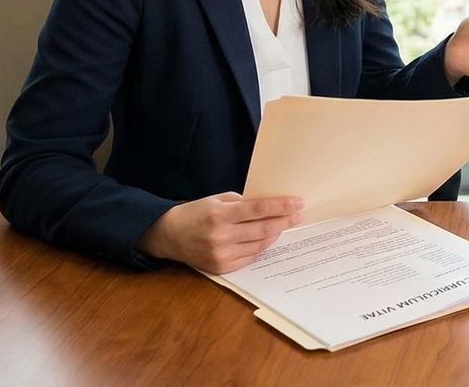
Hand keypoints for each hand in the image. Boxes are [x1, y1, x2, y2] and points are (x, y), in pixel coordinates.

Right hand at [137, 192, 305, 273]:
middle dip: (286, 221)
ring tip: (284, 224)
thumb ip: (242, 203)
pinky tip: (268, 238)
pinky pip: (251, 257)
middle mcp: (221, 237)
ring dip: (276, 234)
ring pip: (260, 244)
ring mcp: (221, 255)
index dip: (281, 206)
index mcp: (219, 215)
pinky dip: (261, 246)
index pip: (258, 209)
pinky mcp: (221, 268)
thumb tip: (272, 205)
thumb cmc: (196, 213)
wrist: (169, 235)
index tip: (298, 202)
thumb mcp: (217, 200)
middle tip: (299, 214)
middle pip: (264, 229)